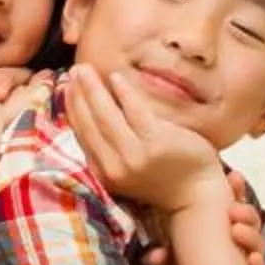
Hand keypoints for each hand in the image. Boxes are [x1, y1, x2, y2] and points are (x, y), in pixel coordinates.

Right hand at [63, 63, 227, 213]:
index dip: (72, 109)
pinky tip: (116, 77)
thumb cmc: (164, 177)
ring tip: (85, 69)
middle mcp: (114, 167)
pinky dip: (124, 93)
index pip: (82, 135)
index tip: (67, 87)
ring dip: (93, 90)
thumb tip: (93, 114)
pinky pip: (135, 111)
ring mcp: (134, 156)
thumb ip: (110, 149)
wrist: (197, 194)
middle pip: (89, 124)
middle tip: (73, 70)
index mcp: (103, 173)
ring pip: (106, 117)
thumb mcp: (127, 169)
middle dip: (78, 95)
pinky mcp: (156, 143)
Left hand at [139, 186, 264, 264]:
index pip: (228, 205)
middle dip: (244, 210)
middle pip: (246, 219)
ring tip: (237, 230)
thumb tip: (157, 254)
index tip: (234, 177)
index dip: (235, 190)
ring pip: (255, 243)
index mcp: (213, 232)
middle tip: (234, 209)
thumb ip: (159, 262)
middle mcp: (230, 246)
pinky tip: (251, 261)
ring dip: (250, 235)